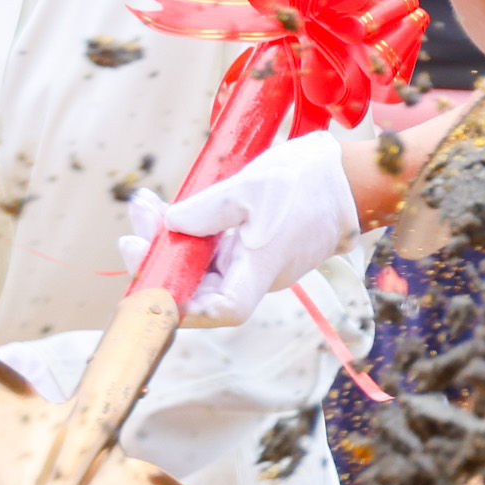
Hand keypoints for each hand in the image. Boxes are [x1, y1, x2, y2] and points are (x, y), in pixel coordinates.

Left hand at [123, 130, 363, 324]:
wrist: (351, 174)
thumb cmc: (307, 181)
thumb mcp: (249, 188)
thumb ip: (205, 210)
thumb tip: (170, 224)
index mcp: (263, 267)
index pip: (223, 309)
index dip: (186, 308)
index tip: (155, 282)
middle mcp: (261, 274)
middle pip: (204, 287)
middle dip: (163, 261)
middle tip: (134, 230)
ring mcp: (260, 261)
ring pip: (207, 264)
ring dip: (172, 241)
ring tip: (146, 207)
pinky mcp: (260, 246)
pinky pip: (219, 249)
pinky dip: (193, 232)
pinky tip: (172, 209)